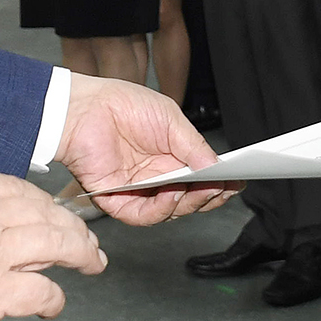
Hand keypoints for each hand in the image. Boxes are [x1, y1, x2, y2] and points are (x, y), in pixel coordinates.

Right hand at [0, 172, 106, 320]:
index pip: (15, 188)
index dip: (40, 202)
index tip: (51, 211)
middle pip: (43, 212)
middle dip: (71, 225)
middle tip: (85, 239)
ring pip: (55, 243)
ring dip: (79, 254)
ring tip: (90, 262)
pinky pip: (40, 291)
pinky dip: (54, 299)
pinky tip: (54, 305)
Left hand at [57, 72, 236, 223]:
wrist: (84, 107)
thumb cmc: (121, 105)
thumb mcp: (169, 119)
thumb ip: (193, 145)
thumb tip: (216, 166)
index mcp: (170, 158)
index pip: (200, 179)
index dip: (219, 184)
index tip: (237, 182)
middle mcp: (155, 178)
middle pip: (190, 199)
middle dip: (209, 196)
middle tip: (224, 188)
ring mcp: (137, 191)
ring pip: (170, 211)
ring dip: (189, 203)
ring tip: (201, 189)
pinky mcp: (116, 201)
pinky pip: (142, 215)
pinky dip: (161, 209)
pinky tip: (173, 193)